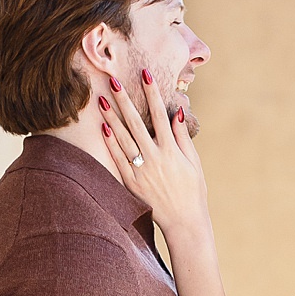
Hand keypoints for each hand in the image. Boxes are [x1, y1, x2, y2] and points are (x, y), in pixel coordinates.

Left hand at [100, 73, 209, 243]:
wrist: (184, 222)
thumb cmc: (193, 191)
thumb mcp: (193, 163)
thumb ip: (183, 137)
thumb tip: (176, 113)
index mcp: (171, 151)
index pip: (159, 114)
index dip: (152, 92)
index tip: (145, 73)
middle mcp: (154, 158)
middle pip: (135, 122)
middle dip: (124, 99)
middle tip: (112, 80)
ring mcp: (141, 170)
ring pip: (123, 138)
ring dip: (112, 117)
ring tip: (101, 99)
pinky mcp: (132, 183)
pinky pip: (118, 159)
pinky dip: (110, 143)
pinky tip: (103, 127)